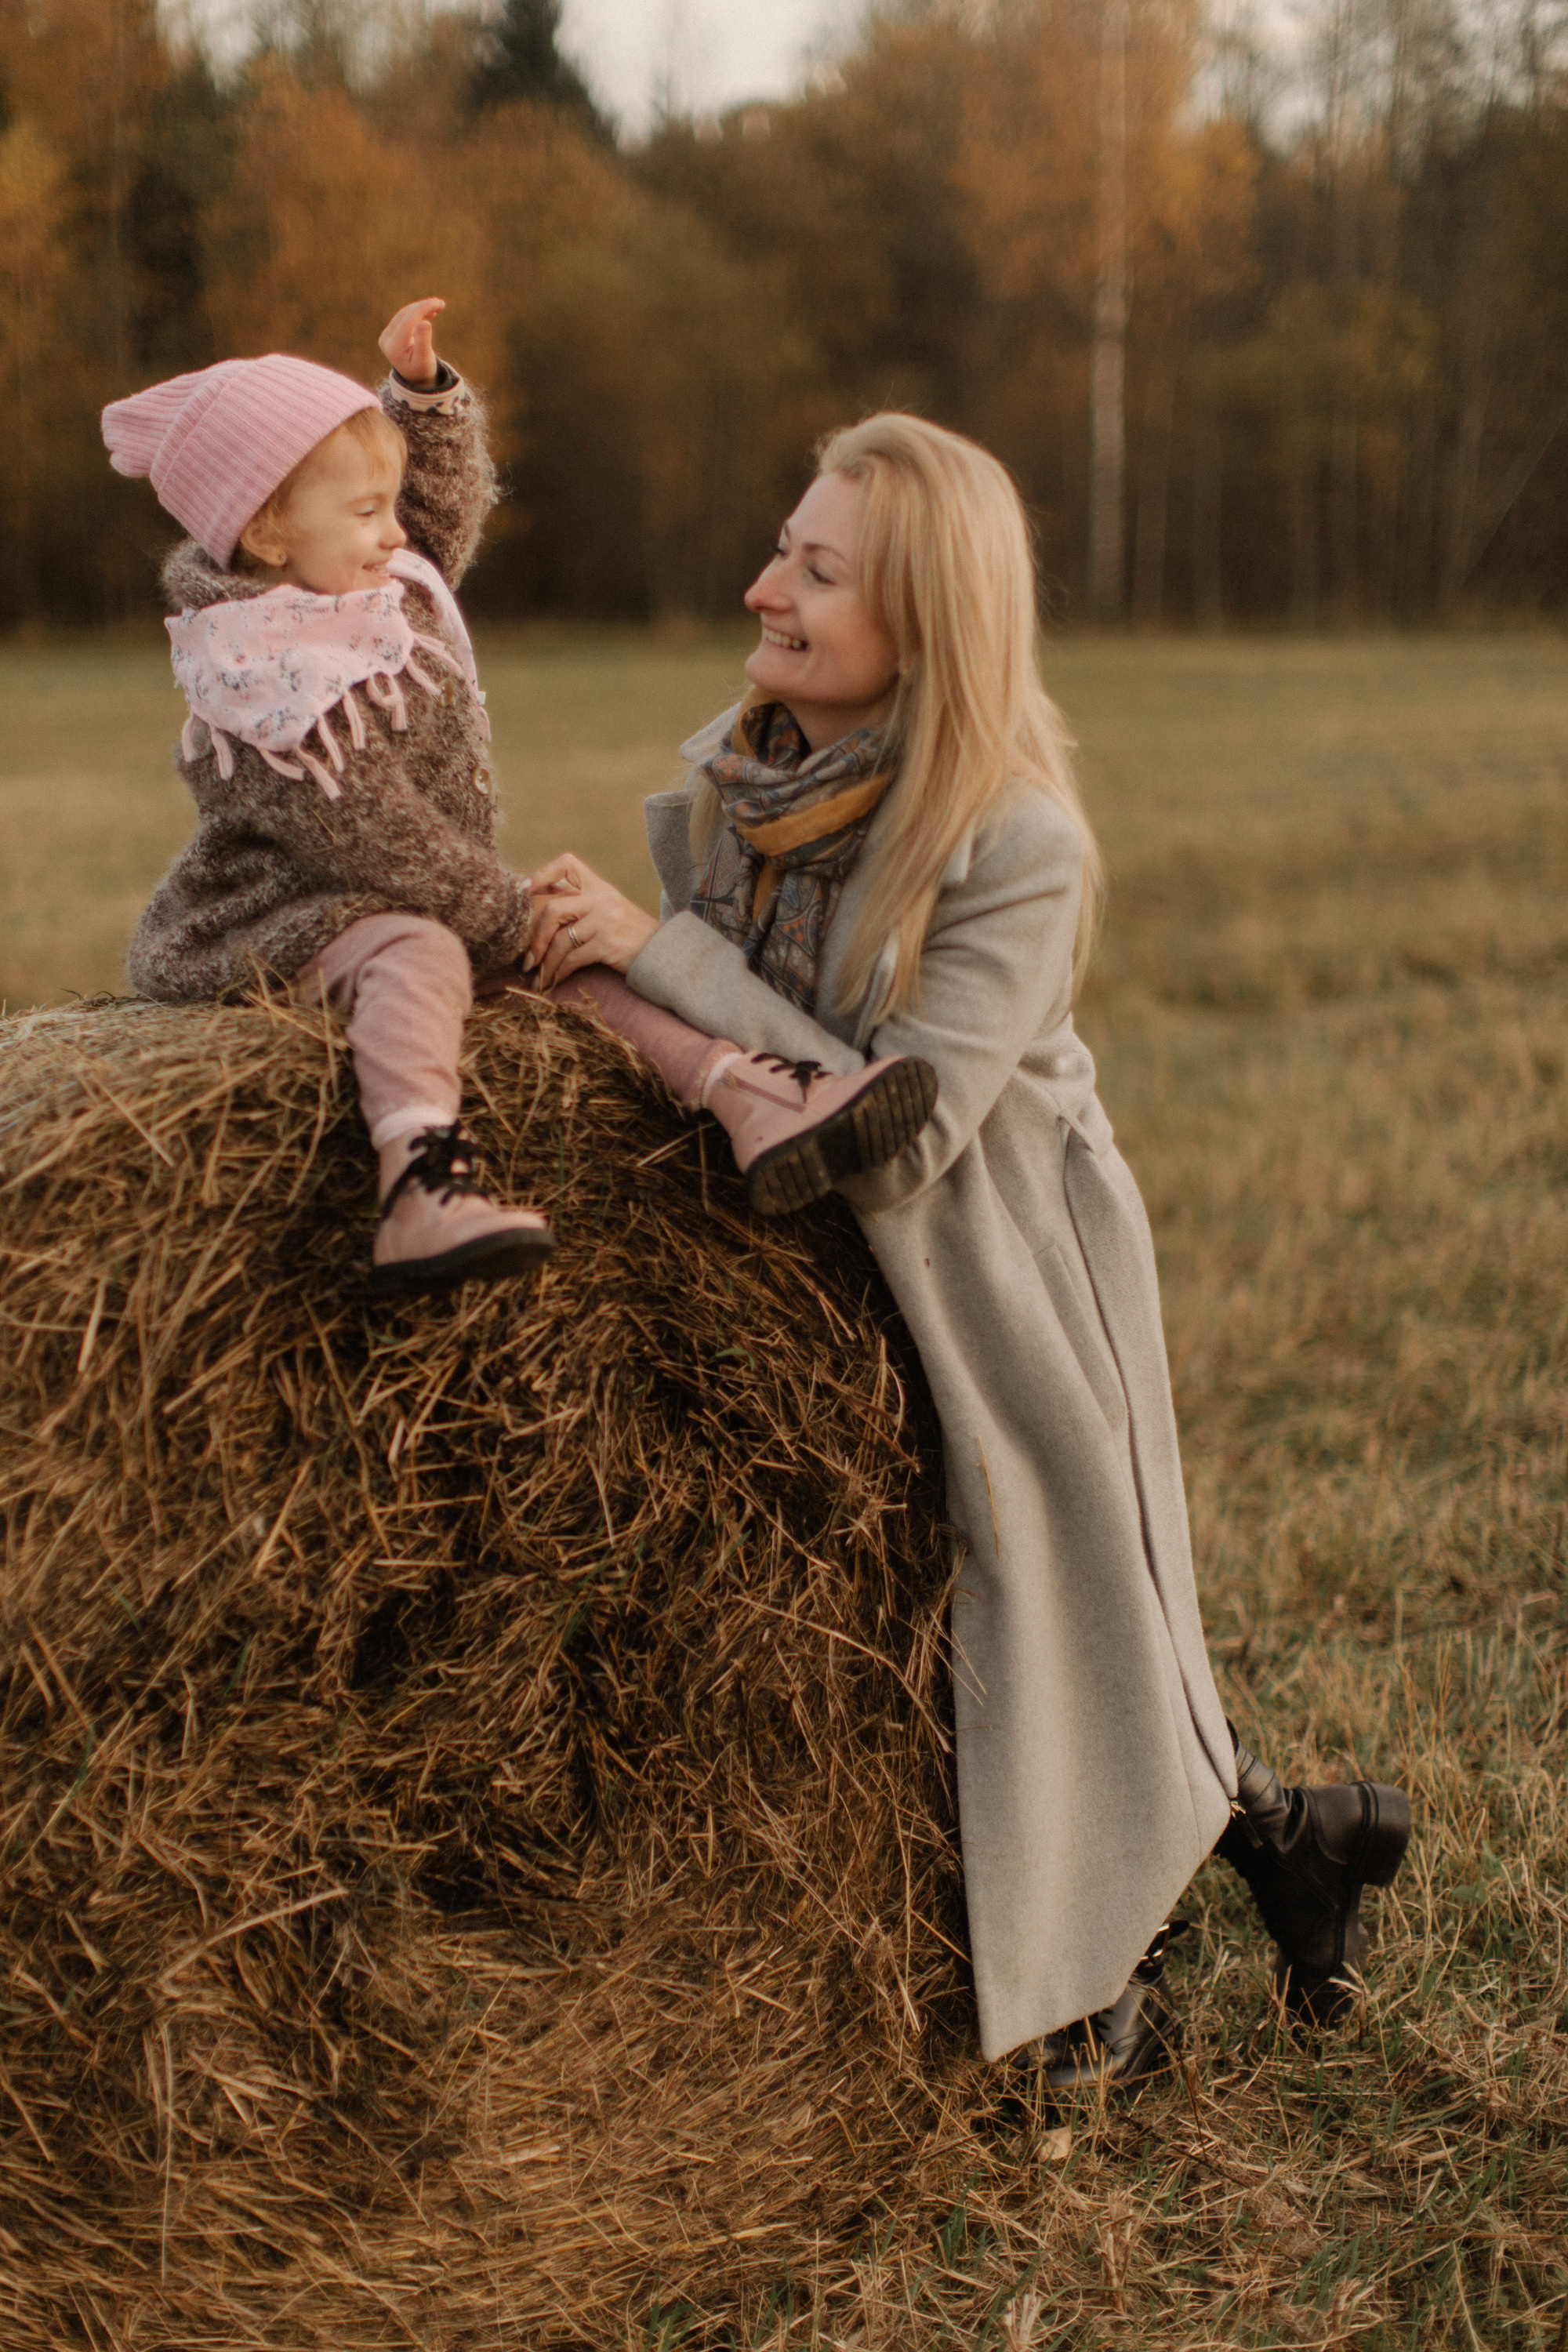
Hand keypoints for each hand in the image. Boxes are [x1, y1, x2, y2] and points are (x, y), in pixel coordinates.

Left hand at [379, 297, 444, 388]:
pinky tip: (429, 313)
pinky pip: (404, 317)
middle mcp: (386, 339)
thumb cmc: (422, 370)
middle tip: (441, 304)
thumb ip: (423, 341)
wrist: (415, 378)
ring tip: (437, 308)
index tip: (438, 303)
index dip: (422, 309)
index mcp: (393, 347)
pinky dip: (417, 313)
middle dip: (423, 307)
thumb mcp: (425, 359)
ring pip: (405, 314)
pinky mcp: (391, 331)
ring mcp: (387, 334)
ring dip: (421, 308)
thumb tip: (424, 322)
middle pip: (405, 315)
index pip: (408, 321)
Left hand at [527, 854, 660, 986]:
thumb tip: (538, 913)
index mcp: (599, 886)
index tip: (524, 890)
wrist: (663, 954)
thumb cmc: (629, 936)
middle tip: (527, 959)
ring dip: (545, 963)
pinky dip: (559, 973)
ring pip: (561, 939)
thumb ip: (580, 906)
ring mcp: (606, 920)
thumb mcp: (609, 910)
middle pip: (554, 909)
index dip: (542, 874)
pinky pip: (573, 959)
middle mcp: (602, 898)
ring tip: (538, 977)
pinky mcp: (608, 944)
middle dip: (535, 937)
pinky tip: (554, 982)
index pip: (567, 864)